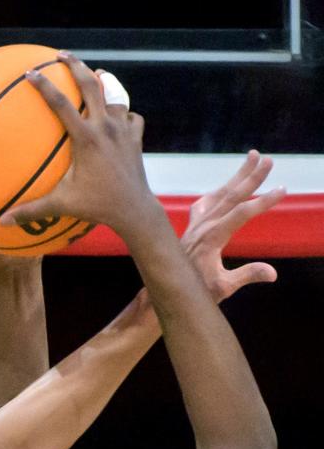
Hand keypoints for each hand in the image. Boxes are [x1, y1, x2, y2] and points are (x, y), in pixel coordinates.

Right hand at [0, 52, 154, 235]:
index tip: (30, 73)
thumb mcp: (62, 206)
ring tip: (95, 76)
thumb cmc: (96, 207)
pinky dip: (123, 112)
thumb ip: (31, 211)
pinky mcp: (136, 136)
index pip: (61, 104)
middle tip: (62, 55)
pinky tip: (118, 115)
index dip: (44, 86)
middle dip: (76, 65)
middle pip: (91, 84)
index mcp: (86, 137)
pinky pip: (130, 115)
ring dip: (103, 83)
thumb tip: (2, 222)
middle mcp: (105, 126)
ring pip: (114, 94)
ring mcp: (123, 129)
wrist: (133, 210)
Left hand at [181, 150, 284, 301]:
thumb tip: (273, 273)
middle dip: (252, 177)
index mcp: (211, 239)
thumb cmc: (194, 292)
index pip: (241, 214)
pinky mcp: (191, 228)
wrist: (166, 291)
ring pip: (220, 195)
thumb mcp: (222, 288)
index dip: (262, 201)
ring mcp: (196, 225)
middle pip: (231, 196)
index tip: (282, 190)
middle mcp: (203, 226)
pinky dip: (216, 193)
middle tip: (268, 160)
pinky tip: (222, 189)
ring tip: (252, 156)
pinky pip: (204, 204)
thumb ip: (246, 275)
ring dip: (237, 176)